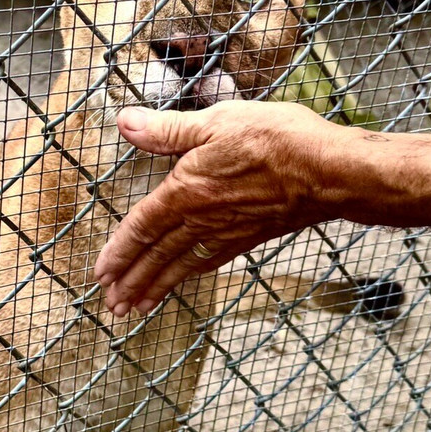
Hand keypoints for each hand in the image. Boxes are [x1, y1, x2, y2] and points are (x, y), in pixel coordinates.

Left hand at [94, 101, 348, 315]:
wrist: (329, 172)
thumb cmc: (276, 141)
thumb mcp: (215, 122)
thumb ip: (167, 129)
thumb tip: (125, 122)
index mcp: (186, 192)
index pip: (141, 227)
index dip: (118, 252)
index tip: (101, 274)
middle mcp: (202, 219)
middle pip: (157, 256)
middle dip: (131, 282)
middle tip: (111, 305)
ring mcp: (228, 232)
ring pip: (181, 266)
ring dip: (155, 288)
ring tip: (136, 309)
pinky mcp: (251, 236)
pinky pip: (211, 260)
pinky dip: (191, 275)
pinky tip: (186, 279)